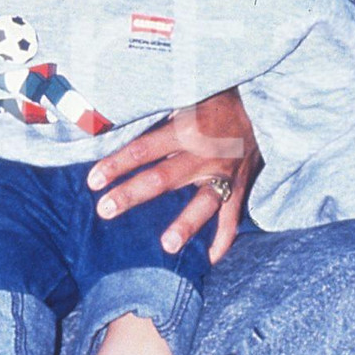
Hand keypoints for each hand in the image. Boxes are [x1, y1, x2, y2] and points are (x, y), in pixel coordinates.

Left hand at [87, 88, 261, 263]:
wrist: (262, 103)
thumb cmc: (213, 98)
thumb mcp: (183, 94)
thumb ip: (154, 112)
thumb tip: (109, 121)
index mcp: (186, 128)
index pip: (143, 149)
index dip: (116, 165)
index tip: (92, 180)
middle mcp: (205, 153)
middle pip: (163, 178)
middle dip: (132, 195)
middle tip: (105, 209)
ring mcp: (226, 173)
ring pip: (203, 203)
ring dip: (186, 225)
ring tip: (167, 246)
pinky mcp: (241, 186)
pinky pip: (232, 217)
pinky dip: (223, 239)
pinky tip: (209, 259)